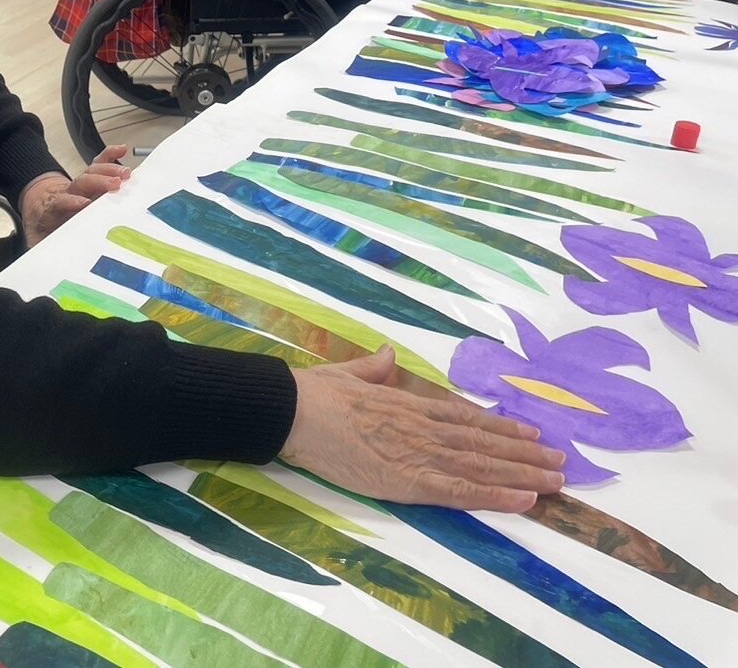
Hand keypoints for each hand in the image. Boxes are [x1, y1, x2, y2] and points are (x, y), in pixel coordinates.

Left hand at [21, 146, 130, 245]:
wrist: (39, 205)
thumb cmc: (43, 222)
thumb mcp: (36, 237)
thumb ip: (38, 245)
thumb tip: (40, 257)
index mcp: (54, 207)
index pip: (61, 202)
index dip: (71, 202)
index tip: (84, 204)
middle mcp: (68, 192)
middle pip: (81, 183)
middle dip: (98, 182)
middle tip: (115, 184)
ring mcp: (79, 185)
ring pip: (91, 172)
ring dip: (108, 170)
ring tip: (126, 173)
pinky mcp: (88, 179)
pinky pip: (98, 164)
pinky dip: (109, 155)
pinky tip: (121, 149)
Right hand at [279, 346, 565, 512]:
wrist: (293, 411)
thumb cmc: (313, 394)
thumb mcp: (346, 375)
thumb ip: (372, 369)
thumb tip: (387, 354)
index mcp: (408, 405)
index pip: (465, 418)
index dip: (500, 427)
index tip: (530, 433)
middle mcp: (423, 428)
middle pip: (483, 443)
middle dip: (525, 454)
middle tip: (562, 462)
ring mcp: (419, 454)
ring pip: (482, 466)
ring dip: (523, 474)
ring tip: (557, 480)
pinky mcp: (409, 481)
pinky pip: (461, 491)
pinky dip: (496, 495)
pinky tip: (524, 499)